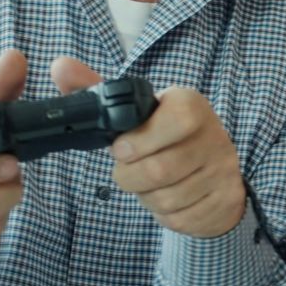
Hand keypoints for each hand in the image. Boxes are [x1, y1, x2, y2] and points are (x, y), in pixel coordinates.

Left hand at [53, 57, 246, 238]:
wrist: (212, 168)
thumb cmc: (162, 135)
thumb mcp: (135, 110)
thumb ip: (96, 90)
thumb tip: (59, 66)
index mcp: (190, 105)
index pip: (174, 120)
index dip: (138, 141)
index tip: (121, 149)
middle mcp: (214, 135)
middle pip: (160, 169)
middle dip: (130, 177)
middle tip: (127, 171)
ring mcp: (223, 170)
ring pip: (167, 198)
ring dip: (146, 197)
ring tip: (148, 184)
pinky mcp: (226, 200)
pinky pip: (181, 218)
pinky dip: (164, 214)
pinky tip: (167, 198)